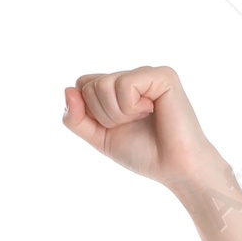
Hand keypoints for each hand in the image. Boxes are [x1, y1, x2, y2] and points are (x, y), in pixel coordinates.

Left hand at [62, 66, 221, 190]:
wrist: (174, 167)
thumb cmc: (142, 153)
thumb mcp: (99, 138)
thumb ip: (77, 118)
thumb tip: (67, 90)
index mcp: (117, 89)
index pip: (82, 85)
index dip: (88, 112)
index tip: (112, 127)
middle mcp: (131, 76)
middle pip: (89, 85)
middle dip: (102, 115)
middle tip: (130, 124)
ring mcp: (147, 73)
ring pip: (103, 85)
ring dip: (116, 113)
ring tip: (140, 118)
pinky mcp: (162, 75)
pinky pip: (125, 85)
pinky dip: (131, 107)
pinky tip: (152, 111)